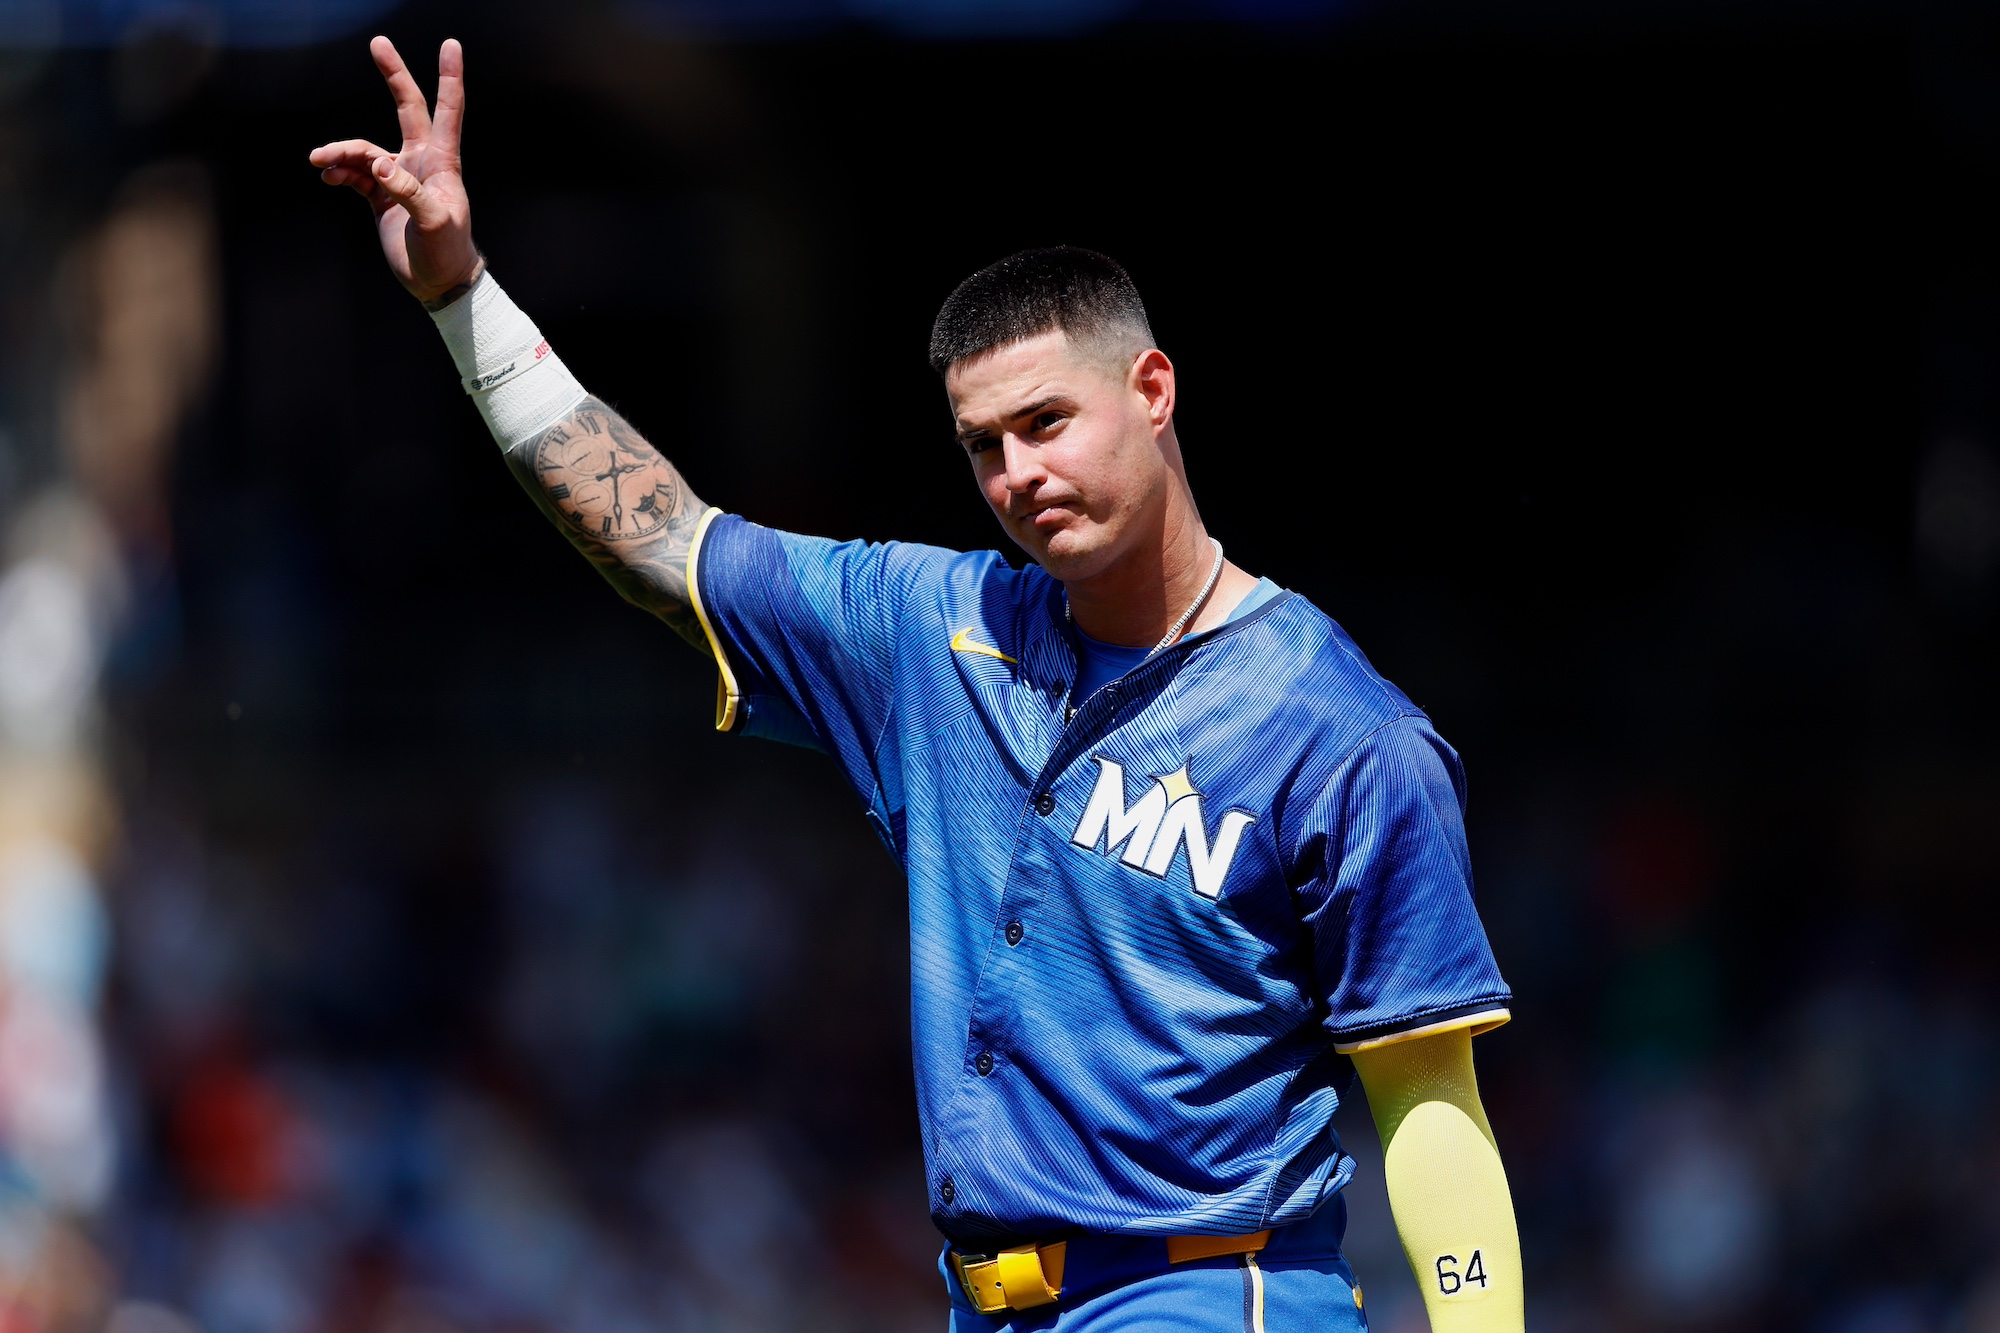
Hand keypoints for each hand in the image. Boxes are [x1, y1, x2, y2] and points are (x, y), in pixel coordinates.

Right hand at [310, 36, 478, 303]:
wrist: (437, 282)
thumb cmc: (446, 251)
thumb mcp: (433, 223)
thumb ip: (408, 192)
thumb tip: (379, 164)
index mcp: (442, 162)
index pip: (447, 111)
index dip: (449, 78)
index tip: (450, 44)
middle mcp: (421, 162)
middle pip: (407, 108)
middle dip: (393, 75)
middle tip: (379, 43)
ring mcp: (399, 176)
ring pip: (366, 149)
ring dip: (341, 150)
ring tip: (319, 161)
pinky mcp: (380, 195)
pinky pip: (354, 172)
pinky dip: (339, 171)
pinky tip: (326, 175)